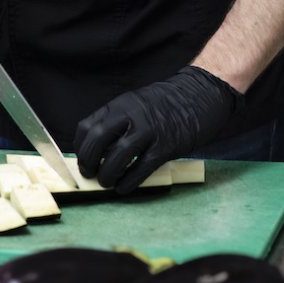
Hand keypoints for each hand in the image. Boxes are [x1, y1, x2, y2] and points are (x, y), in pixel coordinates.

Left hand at [74, 66, 242, 193]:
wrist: (204, 93)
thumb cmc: (169, 102)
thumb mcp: (137, 102)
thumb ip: (118, 121)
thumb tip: (98, 149)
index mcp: (121, 104)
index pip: (88, 126)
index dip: (80, 147)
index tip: (81, 159)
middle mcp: (132, 115)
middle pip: (97, 140)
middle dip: (88, 161)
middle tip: (89, 174)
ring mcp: (150, 130)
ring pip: (117, 157)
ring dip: (107, 174)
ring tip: (106, 182)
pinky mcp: (167, 146)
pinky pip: (142, 168)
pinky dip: (129, 182)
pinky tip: (124, 188)